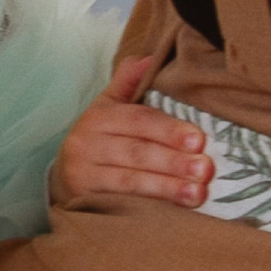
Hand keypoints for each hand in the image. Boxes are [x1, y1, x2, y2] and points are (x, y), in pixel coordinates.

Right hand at [55, 55, 210, 208]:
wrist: (64, 178)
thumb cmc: (99, 140)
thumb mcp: (108, 109)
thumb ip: (127, 84)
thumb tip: (147, 58)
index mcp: (98, 117)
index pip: (138, 120)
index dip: (169, 130)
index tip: (199, 141)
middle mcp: (85, 143)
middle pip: (136, 152)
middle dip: (173, 161)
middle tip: (205, 169)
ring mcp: (81, 174)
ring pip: (129, 180)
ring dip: (166, 187)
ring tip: (197, 193)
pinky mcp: (82, 200)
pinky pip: (118, 203)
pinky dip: (147, 207)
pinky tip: (171, 212)